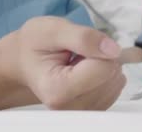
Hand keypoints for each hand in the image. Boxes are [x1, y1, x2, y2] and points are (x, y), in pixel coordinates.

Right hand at [0, 17, 125, 109]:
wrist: (24, 62)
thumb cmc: (35, 45)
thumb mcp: (52, 29)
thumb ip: (83, 38)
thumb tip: (113, 49)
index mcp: (57, 90)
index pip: (104, 67)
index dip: (98, 48)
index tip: (78, 46)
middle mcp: (70, 107)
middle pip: (112, 76)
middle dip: (101, 57)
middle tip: (76, 54)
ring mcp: (82, 111)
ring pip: (116, 81)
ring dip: (103, 64)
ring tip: (79, 62)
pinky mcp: (93, 108)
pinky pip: (117, 86)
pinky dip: (106, 74)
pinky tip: (86, 70)